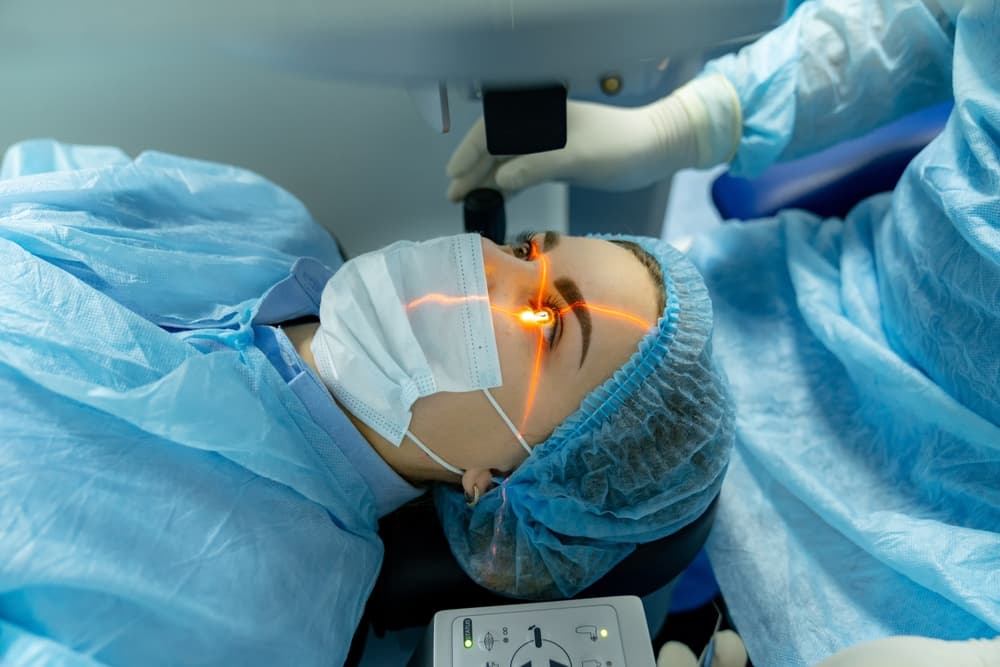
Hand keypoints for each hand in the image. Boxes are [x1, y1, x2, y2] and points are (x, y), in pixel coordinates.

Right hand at [446, 74, 740, 200]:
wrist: (655, 150)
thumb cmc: (619, 147)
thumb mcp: (575, 157)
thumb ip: (534, 166)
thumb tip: (498, 179)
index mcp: (540, 114)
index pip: (492, 130)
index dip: (469, 152)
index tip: (454, 175)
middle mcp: (538, 126)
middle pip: (495, 146)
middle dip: (472, 169)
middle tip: (453, 195)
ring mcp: (547, 144)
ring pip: (507, 160)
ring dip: (486, 179)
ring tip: (466, 201)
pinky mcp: (557, 160)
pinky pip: (523, 171)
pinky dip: (507, 184)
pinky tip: (494, 198)